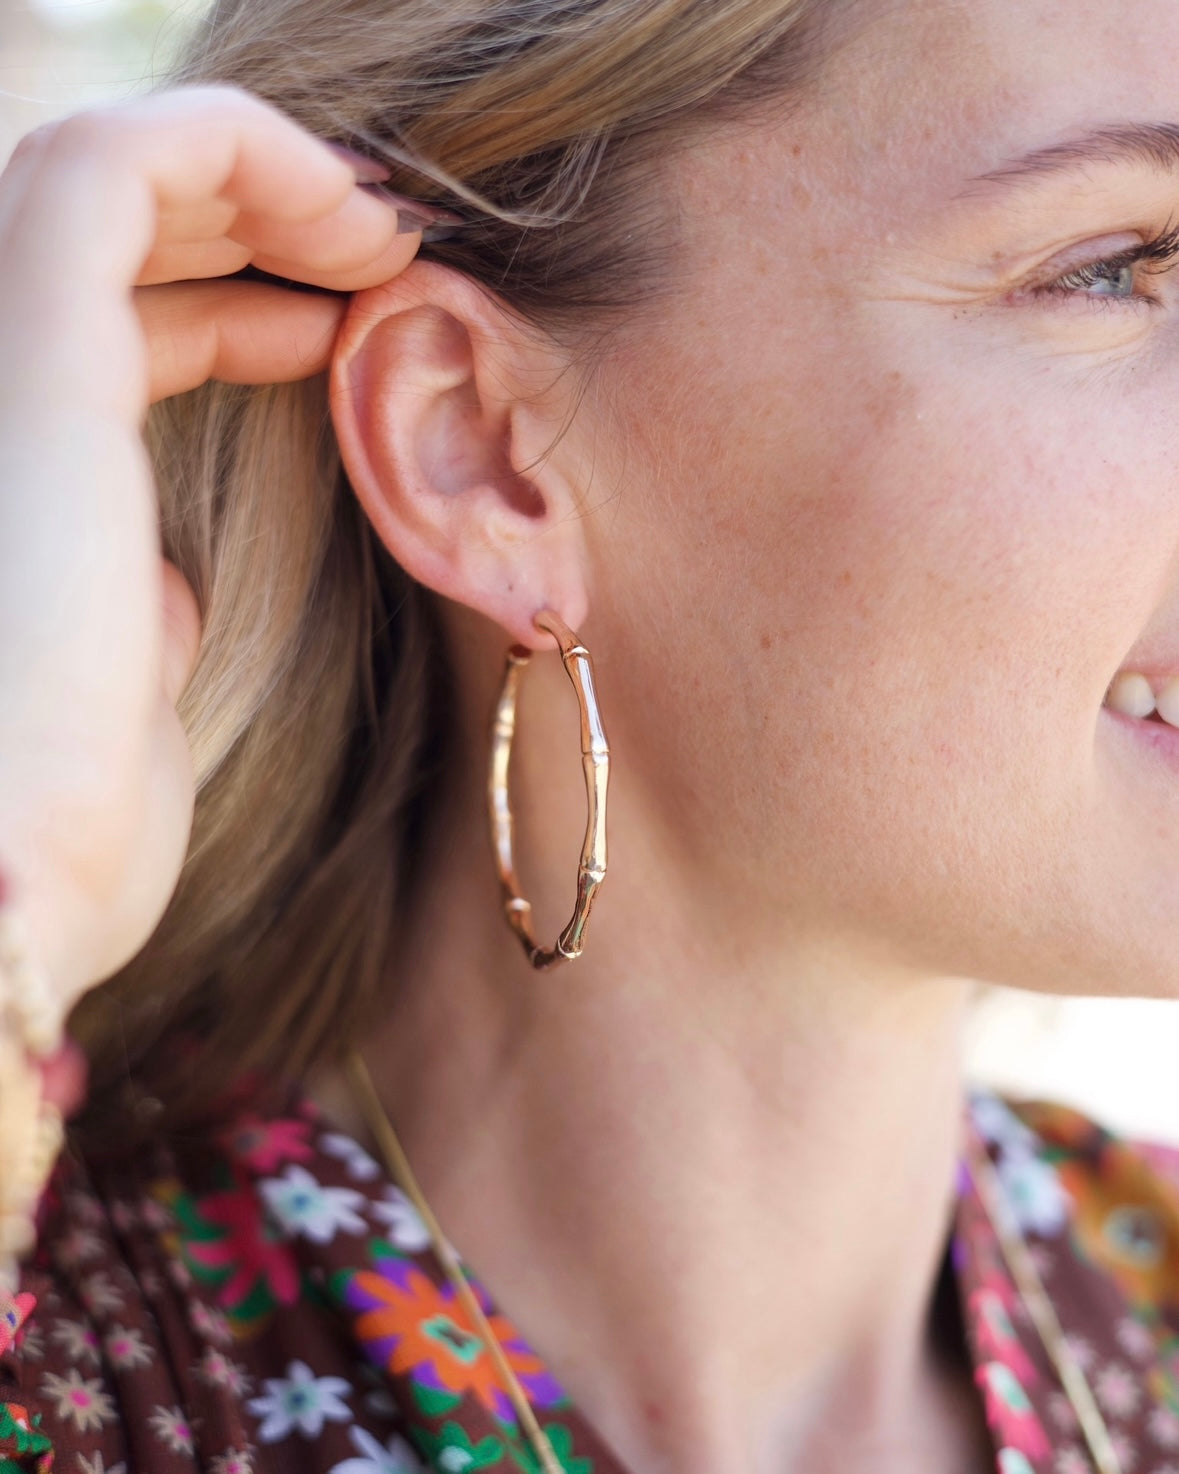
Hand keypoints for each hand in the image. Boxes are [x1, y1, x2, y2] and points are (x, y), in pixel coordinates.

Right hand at [0, 83, 417, 1020]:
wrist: (13, 907)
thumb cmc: (73, 834)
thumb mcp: (120, 700)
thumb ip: (131, 608)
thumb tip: (161, 576)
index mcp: (16, 468)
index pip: (108, 323)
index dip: (232, 298)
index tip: (344, 324)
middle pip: (101, 226)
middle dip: (249, 214)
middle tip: (376, 255)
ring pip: (98, 172)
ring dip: (256, 180)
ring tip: (377, 239)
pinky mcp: (27, 367)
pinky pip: (112, 175)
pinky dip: (238, 159)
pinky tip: (352, 239)